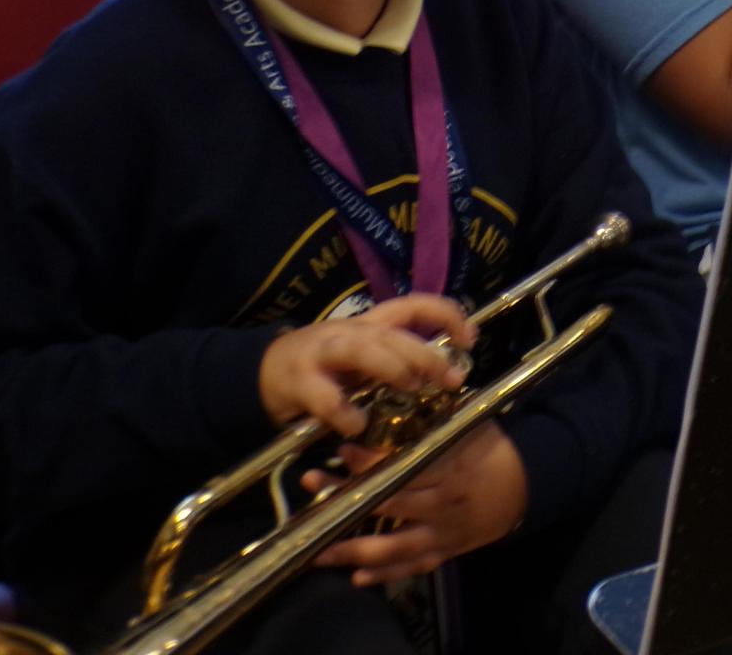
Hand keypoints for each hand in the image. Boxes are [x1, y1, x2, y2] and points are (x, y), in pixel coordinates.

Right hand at [257, 294, 473, 436]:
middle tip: (452, 378)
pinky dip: (344, 413)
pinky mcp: (298, 383)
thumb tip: (444, 370)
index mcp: (368, 324)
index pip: (412, 305)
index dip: (445, 314)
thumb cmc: (323, 367)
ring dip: (391, 367)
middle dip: (427, 353)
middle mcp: (348, 332)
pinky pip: (325, 397)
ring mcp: (322, 354)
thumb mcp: (361, 355)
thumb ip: (394, 357)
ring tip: (411, 387)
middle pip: (392, 332)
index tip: (471, 337)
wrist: (260, 373)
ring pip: (362, 350)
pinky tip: (356, 426)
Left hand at [308, 424, 528, 584]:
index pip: (403, 466)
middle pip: (387, 504)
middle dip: (345, 500)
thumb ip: (434, 424)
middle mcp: (442, 504)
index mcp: (448, 468)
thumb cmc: (495, 451)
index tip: (342, 450)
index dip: (370, 461)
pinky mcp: (447, 550)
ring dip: (353, 549)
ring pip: (393, 546)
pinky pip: (413, 566)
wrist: (529, 485)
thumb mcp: (469, 429)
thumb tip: (392, 412)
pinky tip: (357, 576)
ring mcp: (443, 532)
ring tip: (319, 551)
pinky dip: (385, 574)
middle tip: (313, 489)